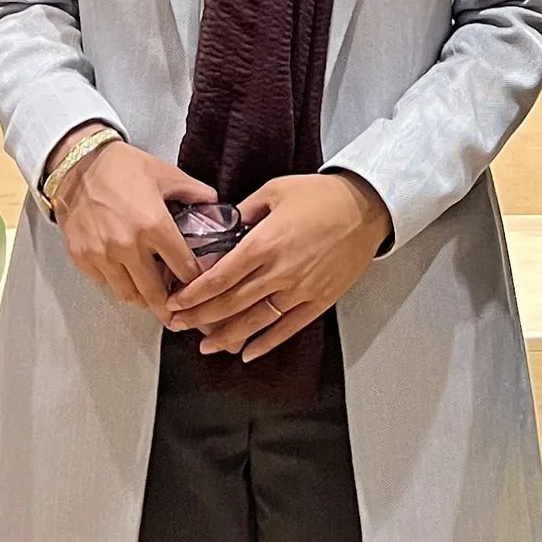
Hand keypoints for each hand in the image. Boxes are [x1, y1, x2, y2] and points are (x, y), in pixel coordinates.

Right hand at [51, 139, 212, 312]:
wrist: (77, 163)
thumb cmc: (121, 166)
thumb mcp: (164, 173)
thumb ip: (193, 192)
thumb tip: (214, 203)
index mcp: (154, 225)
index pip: (184, 268)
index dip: (195, 281)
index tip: (198, 285)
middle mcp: (128, 246)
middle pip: (155, 294)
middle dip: (169, 307)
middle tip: (177, 313)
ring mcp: (103, 255)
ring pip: (128, 295)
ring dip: (142, 299)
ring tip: (151, 297)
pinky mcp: (83, 258)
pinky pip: (105, 284)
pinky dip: (117, 285)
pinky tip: (126, 277)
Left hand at [164, 172, 392, 363]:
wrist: (365, 207)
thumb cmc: (320, 196)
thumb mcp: (275, 190)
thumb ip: (244, 210)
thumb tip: (222, 226)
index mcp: (265, 243)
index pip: (220, 277)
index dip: (194, 294)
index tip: (176, 302)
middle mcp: (280, 271)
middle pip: (232, 303)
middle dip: (200, 317)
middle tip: (178, 325)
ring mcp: (301, 289)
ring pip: (256, 321)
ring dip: (228, 336)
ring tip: (206, 345)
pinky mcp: (319, 300)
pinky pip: (288, 327)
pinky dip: (267, 343)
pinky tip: (249, 352)